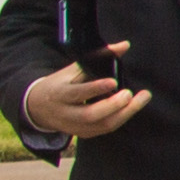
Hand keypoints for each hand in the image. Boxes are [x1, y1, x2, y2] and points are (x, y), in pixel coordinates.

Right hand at [22, 51, 151, 140]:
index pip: (76, 93)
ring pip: (100, 125)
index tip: (114, 82)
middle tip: (129, 93)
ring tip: (142, 98)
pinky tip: (133, 106)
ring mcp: (73, 126)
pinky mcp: (82, 133)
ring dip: (124, 113)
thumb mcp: (73, 68)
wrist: (38, 107)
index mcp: (59, 93)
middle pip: (89, 115)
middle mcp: (65, 112)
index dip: (95, 89)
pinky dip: (121, 118)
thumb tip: (125, 45)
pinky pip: (104, 129)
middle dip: (113, 105)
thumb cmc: (61, 83)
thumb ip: (99, 56)